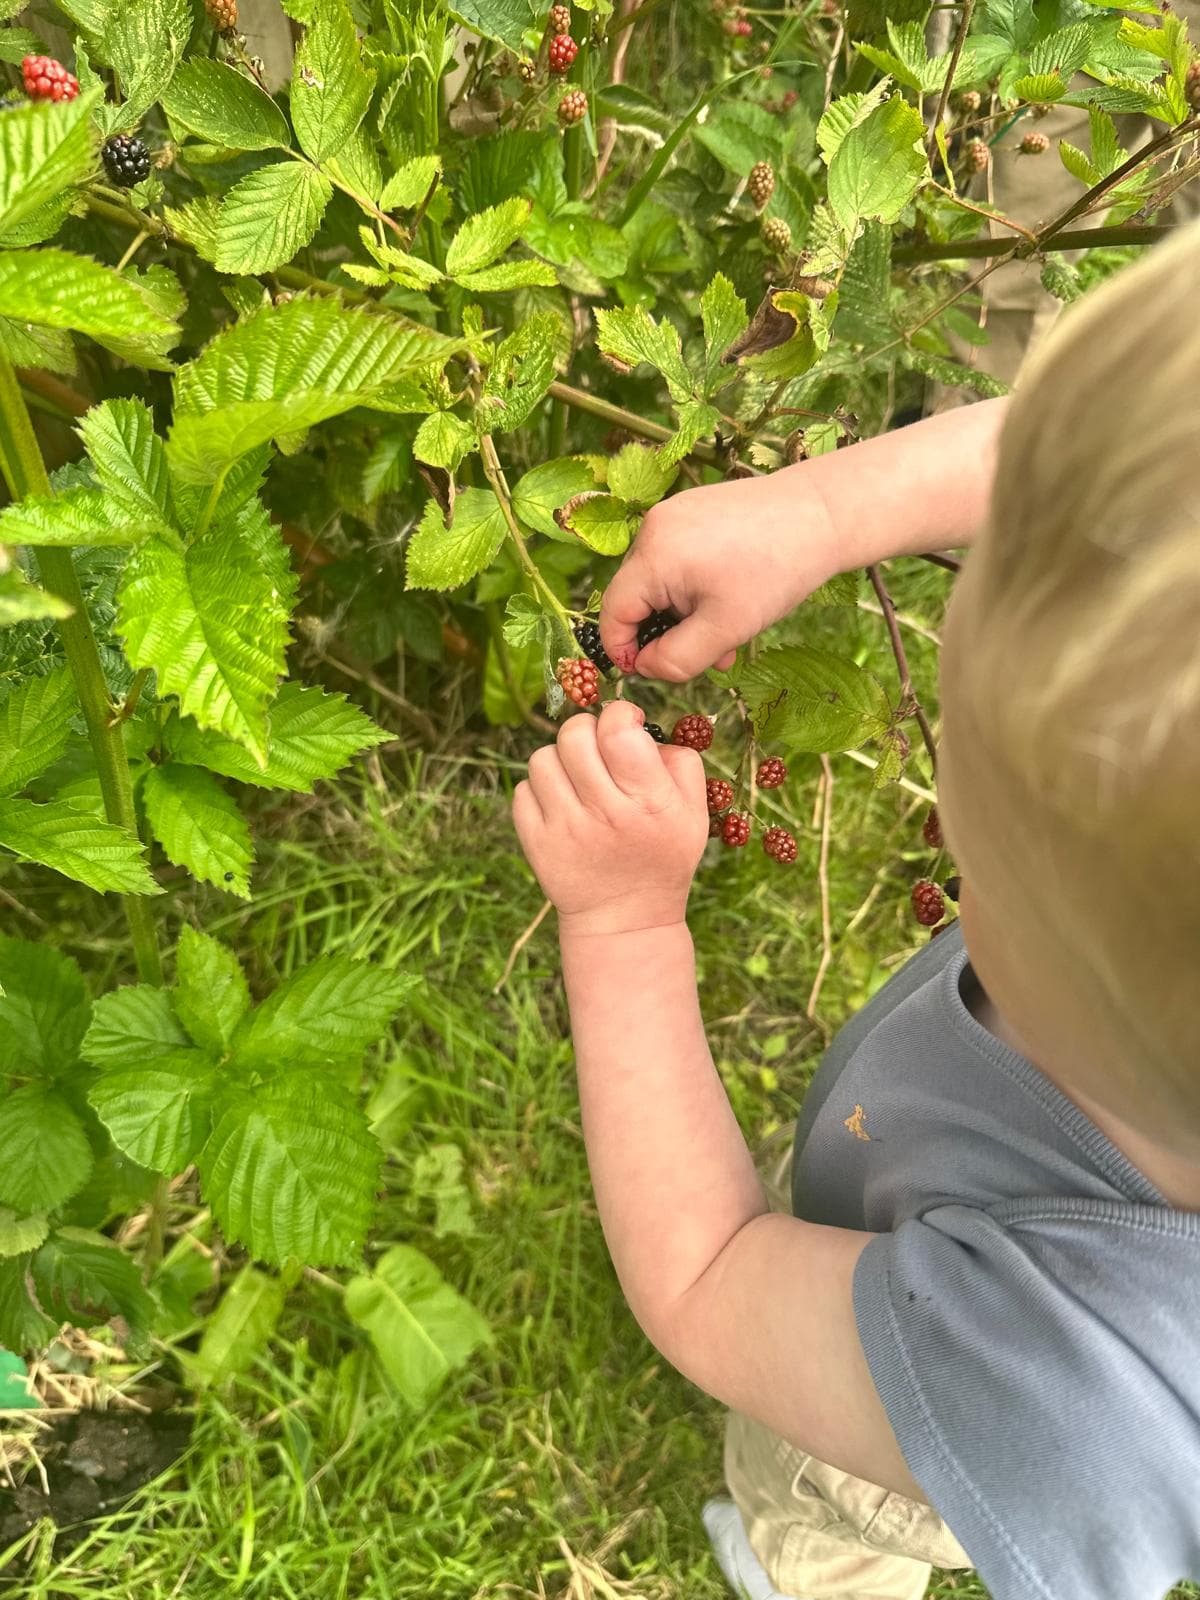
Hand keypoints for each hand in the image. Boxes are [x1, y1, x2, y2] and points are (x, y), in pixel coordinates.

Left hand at [513, 701, 708, 937]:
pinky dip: (539, 790)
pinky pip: (522, 790)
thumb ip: (681, 761)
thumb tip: (641, 727)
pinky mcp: (536, 844)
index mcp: (649, 801)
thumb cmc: (663, 858)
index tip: (624, 725)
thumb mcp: (694, 813)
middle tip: (597, 749)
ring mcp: (566, 830)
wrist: (626, 919)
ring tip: (577, 778)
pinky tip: (560, 803)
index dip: (619, 715)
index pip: (618, 731)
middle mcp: (605, 813)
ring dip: (560, 760)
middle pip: (574, 736)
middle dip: (586, 731)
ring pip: (541, 758)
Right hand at [598, 468, 838, 680]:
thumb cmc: (777, 570)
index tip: (648, 672)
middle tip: (707, 656)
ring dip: (683, 613)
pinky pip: (677, 557)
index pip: (612, 612)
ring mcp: (673, 514)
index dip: (622, 651)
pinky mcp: (693, 509)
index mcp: (653, 556)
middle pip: (636, 596)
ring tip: (726, 631)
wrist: (823, 512)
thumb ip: (678, 659)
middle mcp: (653, 528)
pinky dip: (694, 585)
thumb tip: (646, 669)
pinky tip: (729, 596)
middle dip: (664, 633)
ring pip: (659, 579)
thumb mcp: (726, 629)